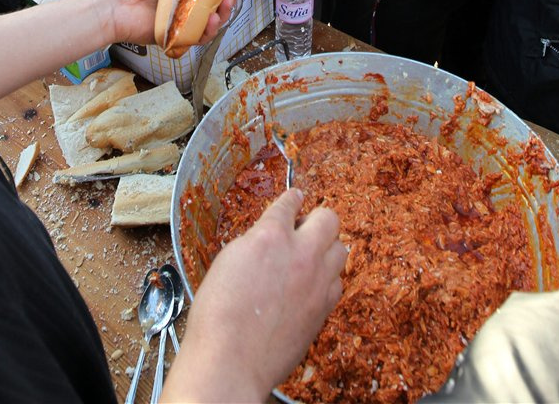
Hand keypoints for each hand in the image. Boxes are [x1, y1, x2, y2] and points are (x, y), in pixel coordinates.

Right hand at [161, 188, 346, 402]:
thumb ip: (256, 241)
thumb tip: (269, 238)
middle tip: (302, 229)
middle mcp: (301, 253)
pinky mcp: (324, 308)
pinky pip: (337, 282)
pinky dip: (327, 278)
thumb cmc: (218, 314)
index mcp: (271, 236)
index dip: (291, 199)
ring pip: (340, 249)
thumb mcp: (229, 260)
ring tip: (308, 257)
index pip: (289, 203)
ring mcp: (317, 281)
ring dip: (325, 248)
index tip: (294, 198)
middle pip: (329, 218)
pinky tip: (311, 284)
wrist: (231, 360)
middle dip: (316, 219)